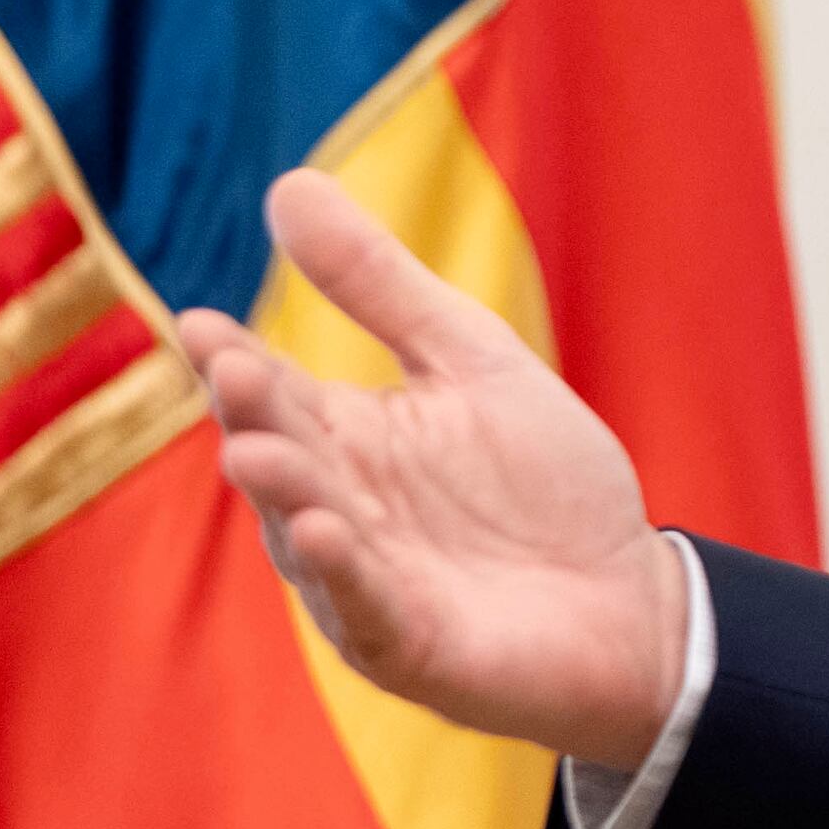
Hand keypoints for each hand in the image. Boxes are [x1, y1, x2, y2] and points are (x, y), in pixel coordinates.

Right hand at [177, 168, 686, 767]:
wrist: (630, 600)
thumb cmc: (545, 484)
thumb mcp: (471, 360)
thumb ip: (381, 287)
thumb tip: (288, 182)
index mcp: (345, 439)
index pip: (272, 391)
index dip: (233, 361)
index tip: (198, 322)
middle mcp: (336, 509)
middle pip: (282, 455)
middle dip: (255, 417)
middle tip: (232, 371)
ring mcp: (364, 583)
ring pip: (306, 535)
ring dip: (286, 494)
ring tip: (260, 451)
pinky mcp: (407, 646)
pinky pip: (364, 608)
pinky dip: (344, 574)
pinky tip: (328, 532)